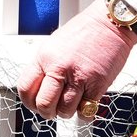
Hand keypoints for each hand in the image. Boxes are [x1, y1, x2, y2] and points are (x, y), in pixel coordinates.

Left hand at [18, 0, 135, 118]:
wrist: (110, 23)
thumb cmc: (85, 30)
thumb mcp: (55, 44)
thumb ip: (46, 66)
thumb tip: (41, 88)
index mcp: (45, 57)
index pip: (25, 88)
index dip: (29, 102)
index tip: (35, 104)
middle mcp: (60, 68)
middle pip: (44, 104)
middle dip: (47, 112)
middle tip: (52, 110)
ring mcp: (79, 78)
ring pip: (65, 111)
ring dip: (67, 112)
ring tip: (71, 104)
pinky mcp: (97, 85)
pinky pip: (87, 110)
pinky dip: (85, 112)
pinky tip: (85, 103)